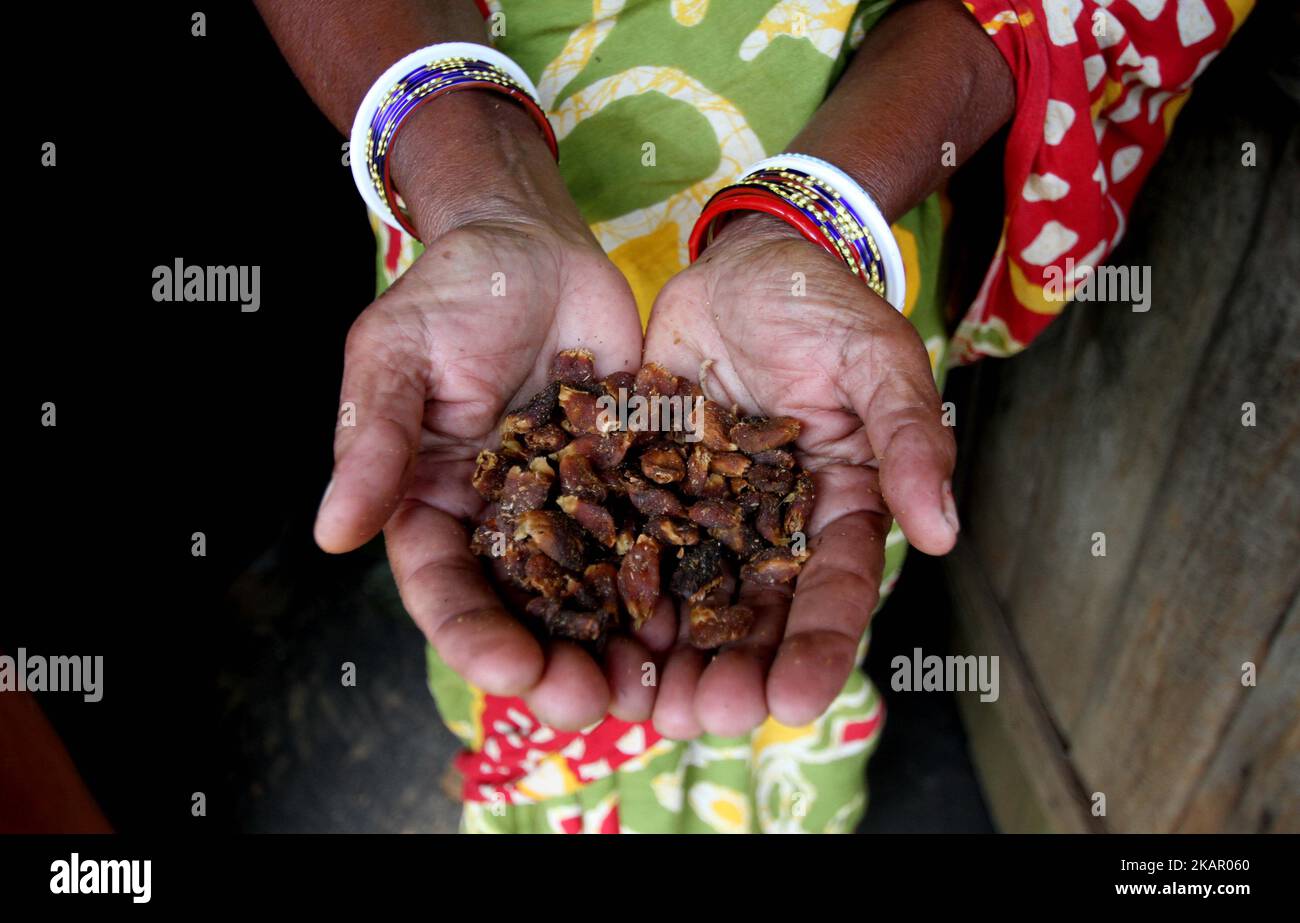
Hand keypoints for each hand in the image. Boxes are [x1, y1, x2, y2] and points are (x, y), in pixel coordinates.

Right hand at [313, 95, 647, 730]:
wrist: (533, 244)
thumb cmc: (450, 294)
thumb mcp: (397, 358)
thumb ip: (375, 443)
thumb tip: (331, 533)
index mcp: (436, 507)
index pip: (444, 589)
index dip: (472, 637)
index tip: (506, 673)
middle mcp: (507, 522)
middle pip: (525, 612)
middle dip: (554, 664)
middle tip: (590, 703)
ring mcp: (577, 506)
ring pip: (597, 591)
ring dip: (621, 644)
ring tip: (653, 688)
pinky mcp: (635, 479)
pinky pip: (658, 534)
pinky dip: (678, 577)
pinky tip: (706, 614)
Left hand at [642, 212, 958, 737]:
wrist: (743, 260)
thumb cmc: (823, 305)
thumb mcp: (877, 360)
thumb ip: (909, 438)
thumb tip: (944, 532)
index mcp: (837, 505)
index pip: (836, 590)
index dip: (819, 648)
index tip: (795, 702)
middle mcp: (773, 524)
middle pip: (758, 614)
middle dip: (734, 672)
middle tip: (703, 720)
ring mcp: (708, 509)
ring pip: (690, 596)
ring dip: (670, 655)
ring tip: (644, 706)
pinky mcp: (651, 484)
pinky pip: (632, 542)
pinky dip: (614, 589)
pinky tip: (590, 631)